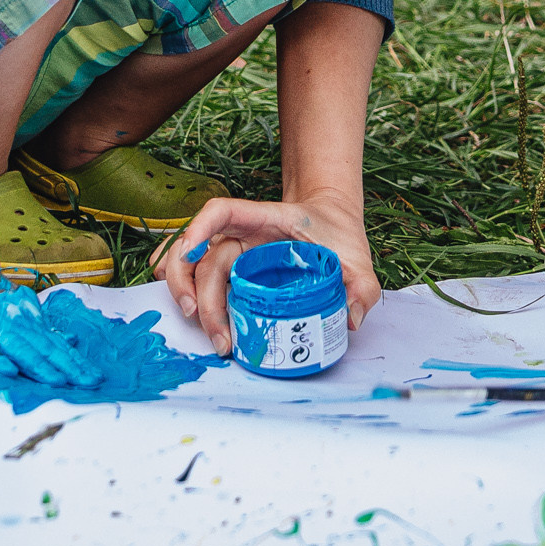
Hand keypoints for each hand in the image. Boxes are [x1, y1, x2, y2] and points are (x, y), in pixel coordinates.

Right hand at [0, 279, 95, 384]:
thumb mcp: (24, 310)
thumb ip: (46, 328)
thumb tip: (71, 341)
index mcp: (31, 324)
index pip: (58, 346)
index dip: (77, 362)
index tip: (96, 377)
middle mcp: (18, 327)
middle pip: (47, 351)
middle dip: (69, 368)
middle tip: (90, 382)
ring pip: (21, 351)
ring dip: (40, 366)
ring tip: (58, 381)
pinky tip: (9, 372)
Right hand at [153, 194, 377, 354]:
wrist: (331, 225)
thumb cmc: (337, 237)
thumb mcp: (357, 259)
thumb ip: (362, 286)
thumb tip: (350, 319)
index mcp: (264, 220)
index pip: (221, 212)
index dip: (200, 228)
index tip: (190, 254)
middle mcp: (239, 234)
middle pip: (200, 255)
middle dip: (196, 292)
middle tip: (216, 333)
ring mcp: (231, 251)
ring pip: (190, 266)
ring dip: (185, 294)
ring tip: (202, 328)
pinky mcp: (230, 270)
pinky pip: (194, 273)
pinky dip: (182, 288)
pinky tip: (186, 311)